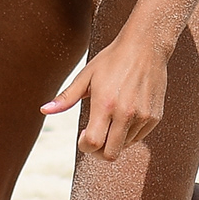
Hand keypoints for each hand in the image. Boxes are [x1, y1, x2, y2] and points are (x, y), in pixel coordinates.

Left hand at [41, 33, 169, 161]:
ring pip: (124, 147)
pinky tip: (124, 115)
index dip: (84, 146)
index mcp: (105, 104)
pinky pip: (138, 138)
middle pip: (110, 154)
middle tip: (93, 137)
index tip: (82, 135)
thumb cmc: (112, 59)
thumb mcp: (86, 75)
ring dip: (113, 140)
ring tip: (110, 120)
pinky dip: (128, 134)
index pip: (92, 143)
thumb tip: (44, 110)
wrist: (146, 46)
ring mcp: (142, 117)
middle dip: (98, 151)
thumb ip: (66, 97)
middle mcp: (126, 113)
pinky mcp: (154, 117)